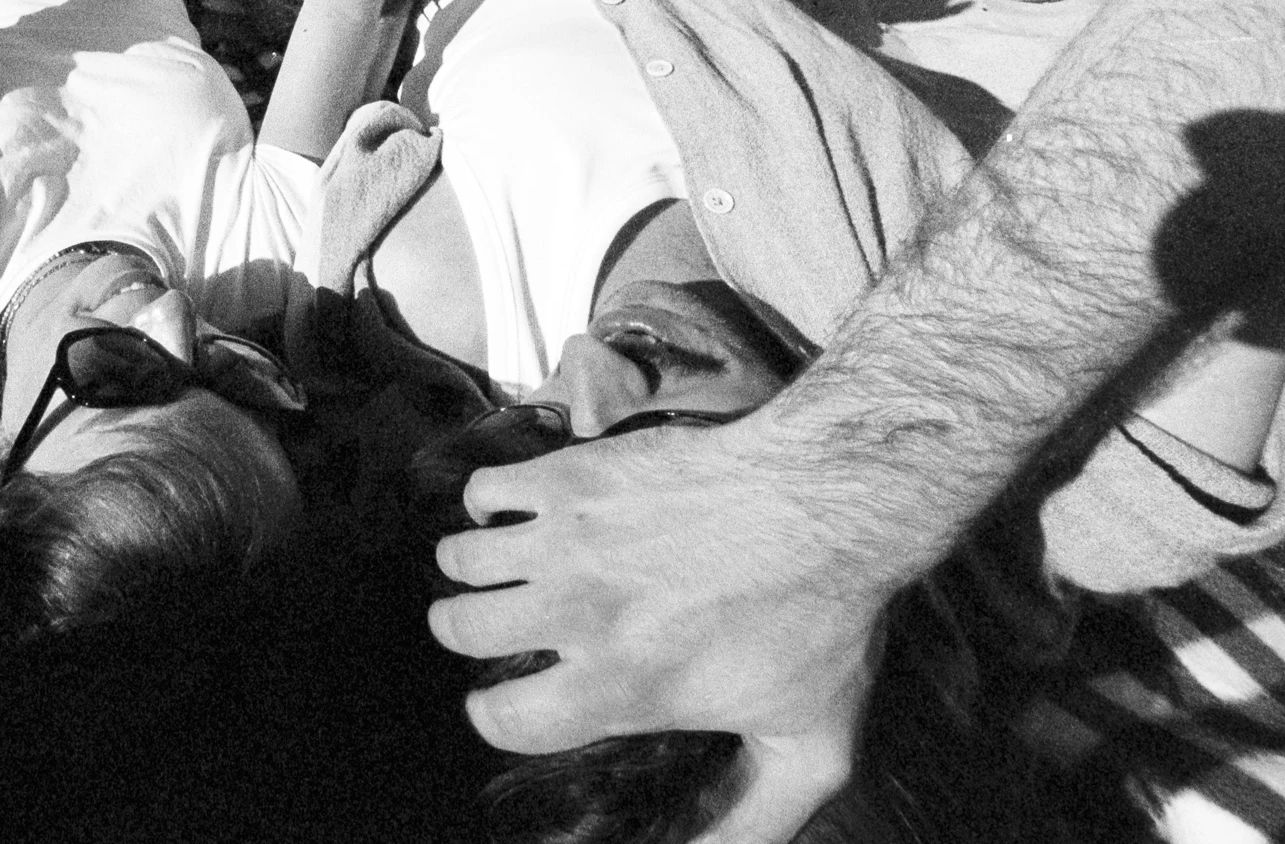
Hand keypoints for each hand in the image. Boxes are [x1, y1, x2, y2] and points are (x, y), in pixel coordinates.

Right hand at [427, 421, 885, 842]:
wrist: (826, 501)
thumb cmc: (826, 620)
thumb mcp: (808, 748)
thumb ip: (756, 822)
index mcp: (618, 685)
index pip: (502, 720)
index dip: (499, 715)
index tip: (514, 700)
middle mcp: (575, 613)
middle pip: (457, 628)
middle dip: (468, 630)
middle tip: (502, 624)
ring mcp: (566, 539)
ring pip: (460, 557)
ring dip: (475, 567)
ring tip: (507, 567)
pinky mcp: (572, 475)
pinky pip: (483, 489)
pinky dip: (489, 502)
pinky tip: (523, 513)